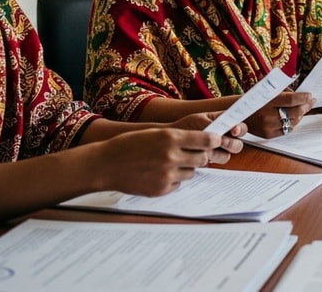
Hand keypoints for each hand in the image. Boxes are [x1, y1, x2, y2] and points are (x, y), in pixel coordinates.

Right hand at [92, 128, 220, 195]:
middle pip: (203, 158)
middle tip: (192, 154)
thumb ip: (178, 137)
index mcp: (171, 137)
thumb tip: (204, 141)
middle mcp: (171, 156)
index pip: (206, 139)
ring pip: (192, 172)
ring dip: (186, 168)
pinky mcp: (161, 189)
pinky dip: (173, 180)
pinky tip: (157, 174)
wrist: (105, 164)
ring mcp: (167, 174)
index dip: (213, 140)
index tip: (216, 140)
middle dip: (200, 155)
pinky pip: (178, 185)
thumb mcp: (154, 133)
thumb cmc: (128, 145)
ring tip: (168, 164)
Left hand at [170, 111, 245, 163]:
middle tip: (222, 142)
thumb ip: (212, 124)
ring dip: (217, 153)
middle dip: (231, 143)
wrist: (168, 140)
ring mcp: (216, 151)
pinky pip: (215, 165)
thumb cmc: (185, 126)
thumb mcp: (198, 120)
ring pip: (227, 156)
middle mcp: (223, 139)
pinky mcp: (209, 162)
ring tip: (206, 149)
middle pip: (238, 145)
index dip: (240, 129)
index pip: (240, 127)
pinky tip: (202, 156)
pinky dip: (209, 161)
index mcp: (224, 125)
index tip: (234, 131)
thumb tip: (223, 132)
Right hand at [248, 91, 315, 137]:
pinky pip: (286, 130)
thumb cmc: (252, 99)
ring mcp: (268, 127)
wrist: (235, 113)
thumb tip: (302, 96)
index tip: (310, 95)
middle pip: (295, 112)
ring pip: (293, 122)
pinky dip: (291, 124)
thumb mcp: (265, 91)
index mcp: (267, 101)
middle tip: (310, 102)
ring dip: (300, 115)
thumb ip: (282, 93)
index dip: (304, 98)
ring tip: (302, 109)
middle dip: (306, 106)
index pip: (292, 100)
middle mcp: (268, 115)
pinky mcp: (268, 135)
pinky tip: (291, 118)